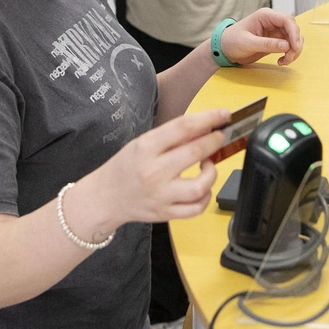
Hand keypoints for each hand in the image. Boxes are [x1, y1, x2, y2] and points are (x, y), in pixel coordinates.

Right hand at [76, 109, 229, 230]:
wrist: (105, 197)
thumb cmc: (125, 167)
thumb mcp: (142, 143)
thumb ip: (172, 137)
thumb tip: (204, 128)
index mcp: (145, 148)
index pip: (183, 127)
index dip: (209, 118)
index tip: (223, 115)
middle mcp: (153, 172)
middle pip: (196, 152)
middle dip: (215, 141)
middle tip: (219, 137)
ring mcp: (161, 195)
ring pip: (200, 186)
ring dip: (212, 172)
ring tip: (208, 165)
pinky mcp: (166, 214)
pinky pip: (196, 208)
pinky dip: (206, 196)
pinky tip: (203, 187)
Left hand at [221, 8, 303, 65]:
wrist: (225, 49)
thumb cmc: (232, 41)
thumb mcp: (248, 43)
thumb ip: (267, 44)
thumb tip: (287, 46)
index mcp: (265, 16)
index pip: (287, 20)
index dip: (294, 33)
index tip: (294, 47)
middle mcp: (272, 21)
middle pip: (293, 29)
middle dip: (295, 43)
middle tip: (288, 57)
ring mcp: (275, 31)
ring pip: (294, 38)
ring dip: (294, 50)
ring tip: (284, 61)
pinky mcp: (276, 41)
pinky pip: (290, 45)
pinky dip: (290, 54)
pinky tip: (282, 61)